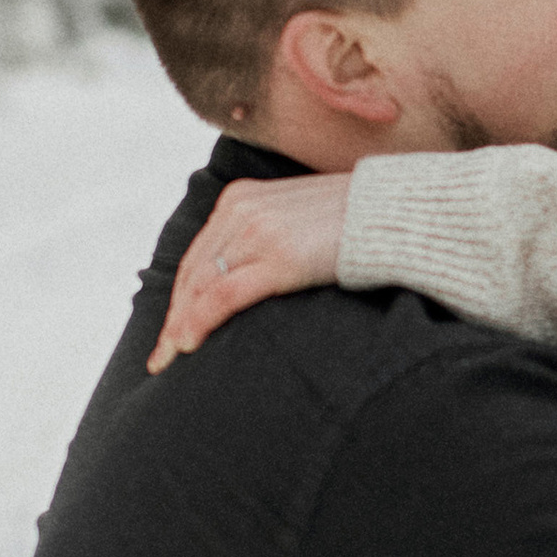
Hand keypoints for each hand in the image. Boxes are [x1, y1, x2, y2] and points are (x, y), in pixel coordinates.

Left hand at [148, 173, 351, 372]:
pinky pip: (223, 295)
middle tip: (161, 354)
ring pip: (200, 286)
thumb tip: (258, 272)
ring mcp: (257, 232)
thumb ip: (271, 234)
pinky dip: (199, 321)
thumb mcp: (300, 218)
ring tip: (169, 358)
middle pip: (192, 272)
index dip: (180, 294)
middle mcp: (241, 210)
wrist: (395, 212)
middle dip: (173, 316)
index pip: (198, 254)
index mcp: (241, 197)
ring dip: (179, 326)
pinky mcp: (277, 258)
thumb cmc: (358, 222)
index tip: (173, 325)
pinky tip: (188, 344)